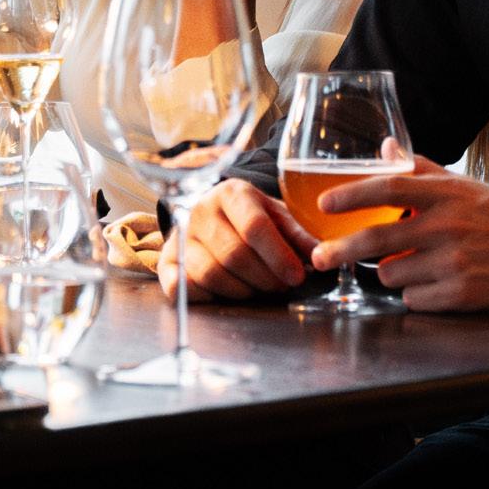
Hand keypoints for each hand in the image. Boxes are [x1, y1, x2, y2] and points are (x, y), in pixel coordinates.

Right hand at [157, 179, 317, 303]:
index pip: (255, 227)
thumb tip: (323, 255)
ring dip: (242, 290)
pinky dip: (207, 296)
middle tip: (282, 286)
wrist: (211, 211)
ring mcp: (179, 235)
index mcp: (232, 192)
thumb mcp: (276, 214)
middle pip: (234, 255)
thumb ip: (298, 234)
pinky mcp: (166, 259)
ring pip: (211, 274)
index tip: (297, 275)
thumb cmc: (249, 216)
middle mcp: (200, 210)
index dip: (279, 256)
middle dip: (265, 278)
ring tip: (260, 288)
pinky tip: (227, 292)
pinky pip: (183, 288)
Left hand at [311, 153, 488, 311]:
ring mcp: (453, 262)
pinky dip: (416, 293)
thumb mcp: (464, 186)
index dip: (353, 195)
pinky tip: (437, 282)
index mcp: (447, 194)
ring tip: (418, 262)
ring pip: (391, 272)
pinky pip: (413, 298)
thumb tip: (385, 146)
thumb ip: (421, 168)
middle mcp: (448, 226)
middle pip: (378, 238)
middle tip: (320, 256)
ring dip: (392, 270)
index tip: (324, 203)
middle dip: (341, 249)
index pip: (390, 188)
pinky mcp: (460, 294)